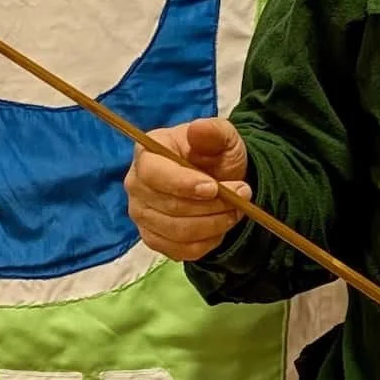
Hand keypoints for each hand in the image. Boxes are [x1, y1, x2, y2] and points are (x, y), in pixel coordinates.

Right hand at [123, 118, 251, 261]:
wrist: (217, 181)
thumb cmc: (214, 155)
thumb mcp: (222, 138)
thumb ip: (213, 132)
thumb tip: (198, 129)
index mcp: (146, 154)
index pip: (153, 173)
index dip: (183, 184)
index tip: (214, 188)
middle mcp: (136, 186)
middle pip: (169, 206)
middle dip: (211, 205)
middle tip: (242, 194)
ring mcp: (142, 215)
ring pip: (178, 231)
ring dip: (214, 223)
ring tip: (236, 209)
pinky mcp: (153, 239)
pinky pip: (181, 250)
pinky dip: (207, 241)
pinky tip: (219, 225)